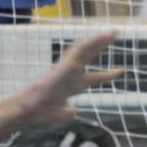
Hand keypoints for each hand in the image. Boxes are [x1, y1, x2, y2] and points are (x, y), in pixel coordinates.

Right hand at [6, 30, 125, 125]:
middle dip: (102, 46)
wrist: (26, 112)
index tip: (121, 71)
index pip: (93, 77)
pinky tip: (104, 36)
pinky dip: (92, 42)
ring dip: (99, 40)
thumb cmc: (38, 115)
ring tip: (113, 32)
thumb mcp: (58, 115)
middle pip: (89, 56)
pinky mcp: (64, 66)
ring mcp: (67, 69)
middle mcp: (70, 74)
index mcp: (71, 86)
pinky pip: (80, 50)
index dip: (108, 75)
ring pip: (84, 49)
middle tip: (115, 35)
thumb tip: (73, 111)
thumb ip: (67, 113)